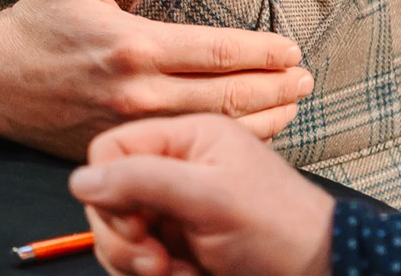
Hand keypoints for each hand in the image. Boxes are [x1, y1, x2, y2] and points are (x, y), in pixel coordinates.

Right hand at [0, 0, 311, 159]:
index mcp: (133, 45)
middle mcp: (138, 91)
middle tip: (306, 78)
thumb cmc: (37, 21)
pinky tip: (248, 131)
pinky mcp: (123, 147)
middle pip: (227, 96)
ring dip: (261, 119)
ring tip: (291, 105)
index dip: (261, 53)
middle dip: (275, 88)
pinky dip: (224, 142)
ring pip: (212, 129)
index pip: (216, 52)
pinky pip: (184, 148)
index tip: (290, 48)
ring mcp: (132, 126)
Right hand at [70, 113, 335, 275]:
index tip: (134, 221)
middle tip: (153, 258)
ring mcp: (174, 209)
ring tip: (171, 270)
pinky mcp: (177, 244)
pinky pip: (137, 258)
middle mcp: (175, 169)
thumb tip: (82, 179)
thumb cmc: (280, 228)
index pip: (110, 150)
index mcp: (185, 138)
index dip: (109, 188)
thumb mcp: (210, 196)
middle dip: (123, 235)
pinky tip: (180, 275)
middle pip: (108, 196)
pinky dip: (151, 273)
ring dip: (135, 260)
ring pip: (118, 232)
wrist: (318, 271)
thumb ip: (143, 180)